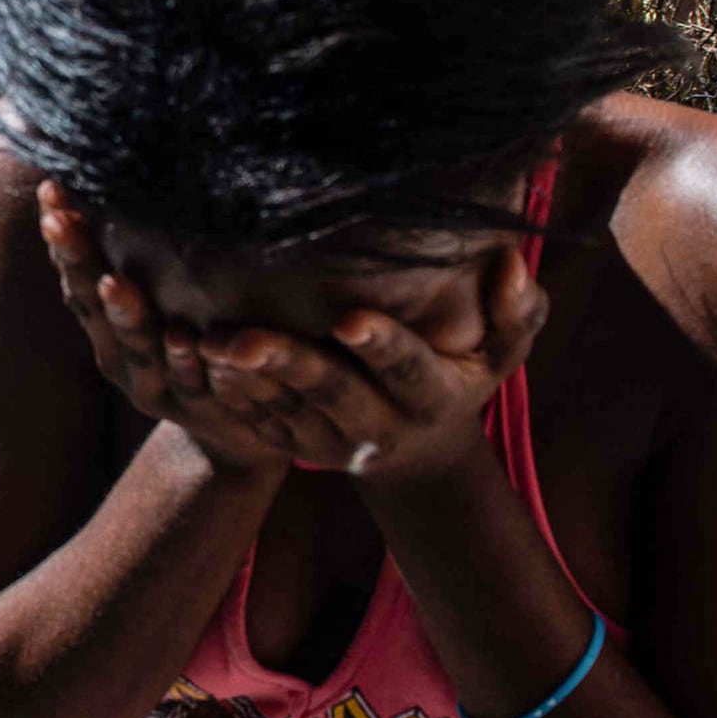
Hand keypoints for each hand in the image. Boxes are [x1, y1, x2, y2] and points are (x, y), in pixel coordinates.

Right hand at [36, 183, 294, 474]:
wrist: (238, 429)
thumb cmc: (193, 354)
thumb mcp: (158, 312)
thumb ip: (137, 266)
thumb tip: (121, 196)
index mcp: (105, 329)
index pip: (76, 276)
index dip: (62, 239)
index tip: (49, 191)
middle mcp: (119, 358)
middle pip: (93, 307)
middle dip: (77, 262)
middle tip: (59, 220)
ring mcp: (156, 386)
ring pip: (136, 347)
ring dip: (125, 314)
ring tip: (113, 282)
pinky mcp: (200, 409)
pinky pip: (192, 381)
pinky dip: (183, 361)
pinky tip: (180, 338)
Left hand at [200, 242, 548, 482]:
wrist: (419, 451)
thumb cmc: (462, 375)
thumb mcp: (503, 354)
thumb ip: (518, 314)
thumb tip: (511, 266)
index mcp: (432, 396)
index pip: (406, 368)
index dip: (380, 345)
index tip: (350, 318)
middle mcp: (381, 426)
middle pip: (331, 392)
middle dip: (288, 363)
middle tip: (243, 338)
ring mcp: (334, 443)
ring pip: (285, 410)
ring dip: (243, 380)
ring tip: (208, 343)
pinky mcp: (296, 447)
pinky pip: (258, 424)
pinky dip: (228, 397)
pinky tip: (198, 362)